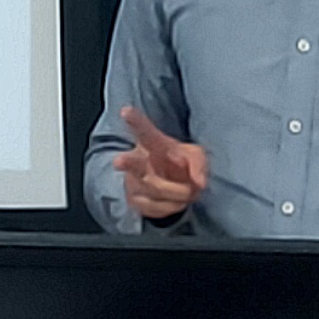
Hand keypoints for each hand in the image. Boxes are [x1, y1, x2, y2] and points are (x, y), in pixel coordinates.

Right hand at [115, 106, 208, 224]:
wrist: (168, 184)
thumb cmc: (180, 163)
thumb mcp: (195, 156)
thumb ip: (200, 164)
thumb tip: (200, 183)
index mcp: (153, 144)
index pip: (144, 131)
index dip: (135, 121)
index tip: (125, 111)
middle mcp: (139, 161)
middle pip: (132, 164)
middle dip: (127, 162)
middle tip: (118, 161)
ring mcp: (133, 183)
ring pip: (156, 190)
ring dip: (179, 193)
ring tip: (189, 190)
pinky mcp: (135, 202)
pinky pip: (158, 208)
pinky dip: (174, 206)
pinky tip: (178, 200)